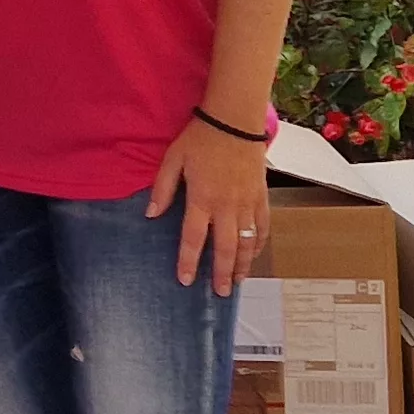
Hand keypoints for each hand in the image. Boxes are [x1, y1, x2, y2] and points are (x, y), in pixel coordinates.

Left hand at [153, 116, 273, 293]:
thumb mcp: (172, 160)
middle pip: (225, 247)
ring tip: (238, 282)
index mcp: (201, 198)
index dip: (188, 261)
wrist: (234, 120)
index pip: (193, 238)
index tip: (185, 280)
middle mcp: (226, 206)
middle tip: (221, 294)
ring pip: (247, 241)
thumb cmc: (199, 138)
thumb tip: (150, 215)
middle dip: (221, 273)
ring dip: (243, 264)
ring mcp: (247, 202)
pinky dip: (259, 243)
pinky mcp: (261, 196)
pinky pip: (262, 226)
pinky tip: (254, 254)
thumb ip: (162, 189)